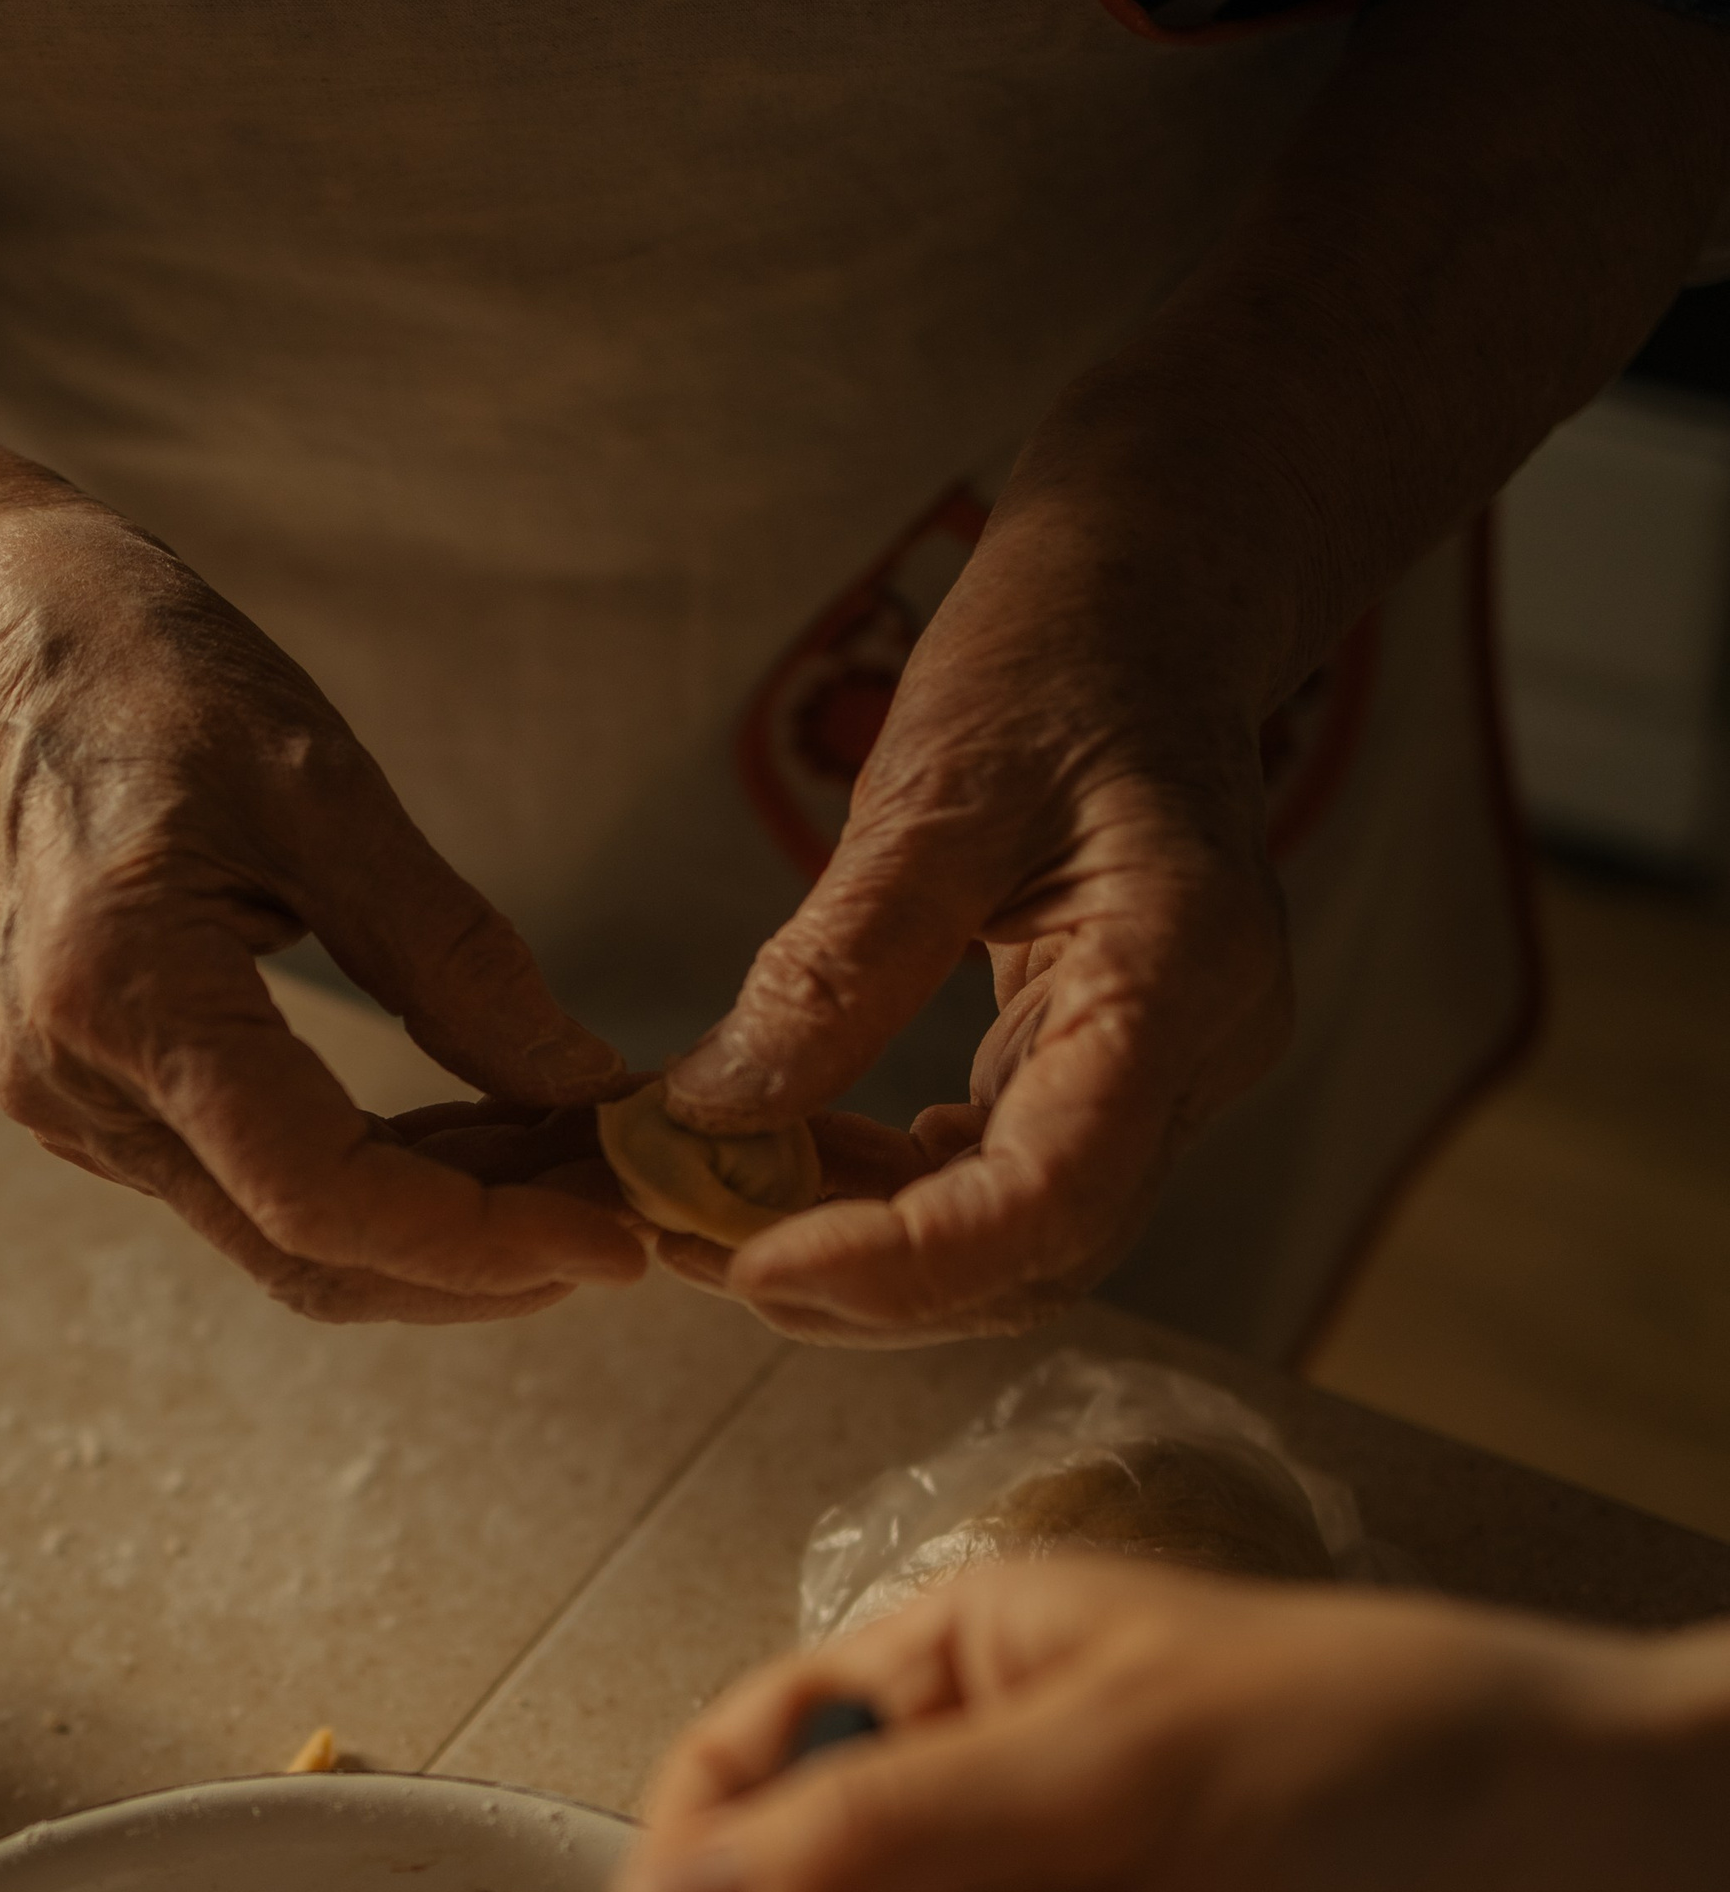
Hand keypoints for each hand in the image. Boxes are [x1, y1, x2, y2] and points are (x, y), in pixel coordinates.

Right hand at [0, 491, 641, 1322]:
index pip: (315, 1196)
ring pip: (295, 1243)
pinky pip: (268, 1195)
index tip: (616, 1240)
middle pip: (310, 1254)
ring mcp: (83, 1117)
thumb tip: (588, 1089)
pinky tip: (494, 1138)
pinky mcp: (108, 1116)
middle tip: (631, 1216)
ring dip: (451, 1229)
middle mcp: (80, 1089)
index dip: (476, 1243)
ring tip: (583, 1169)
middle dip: (486, 1258)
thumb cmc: (149, 684)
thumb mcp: (324, 786)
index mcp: (120, 994)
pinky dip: (393, 1186)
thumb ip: (456, 956)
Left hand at [646, 492, 1290, 1344]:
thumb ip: (835, 965)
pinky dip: (893, 1203)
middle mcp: (1199, 1055)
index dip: (902, 1265)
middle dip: (865, 1285)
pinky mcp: (1111, 1078)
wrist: (1149, 607)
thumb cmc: (1058, 660)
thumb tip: (708, 1119)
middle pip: (1040, 1257)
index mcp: (1180, 975)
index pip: (1053, 1196)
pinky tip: (797, 1164)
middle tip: (692, 1249)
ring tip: (717, 1211)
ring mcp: (1167, 1078)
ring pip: (1020, 1248)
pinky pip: (1004, 1187)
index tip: (751, 1264)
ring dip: (867, 1257)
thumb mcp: (934, 789)